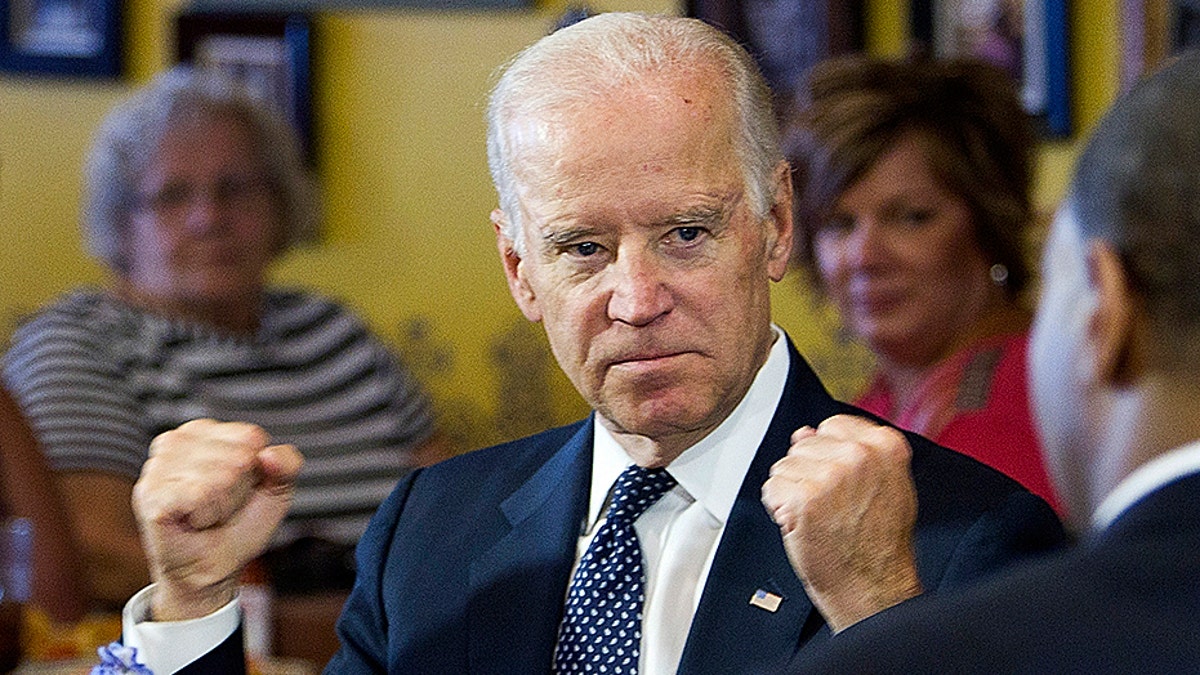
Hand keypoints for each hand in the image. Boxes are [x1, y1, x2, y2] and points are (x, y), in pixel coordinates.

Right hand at [132, 419, 302, 620]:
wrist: (214, 567)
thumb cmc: (240, 522)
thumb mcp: (276, 489)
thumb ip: (287, 463)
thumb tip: (268, 455)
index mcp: (205, 430)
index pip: (252, 437)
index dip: (256, 469)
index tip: (238, 488)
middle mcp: (176, 440)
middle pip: (238, 457)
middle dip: (238, 490)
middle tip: (220, 506)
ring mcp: (157, 466)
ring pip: (220, 476)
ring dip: (222, 505)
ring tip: (206, 514)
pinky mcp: (150, 493)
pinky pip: (199, 495)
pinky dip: (206, 515)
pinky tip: (193, 521)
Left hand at [761, 414, 921, 631]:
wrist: (873, 587)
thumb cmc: (878, 544)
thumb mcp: (884, 486)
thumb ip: (851, 452)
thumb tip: (805, 432)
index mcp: (886, 446)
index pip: (832, 426)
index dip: (826, 455)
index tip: (836, 479)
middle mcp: (860, 455)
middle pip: (804, 445)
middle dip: (807, 474)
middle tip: (829, 506)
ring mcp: (831, 475)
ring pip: (784, 466)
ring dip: (791, 492)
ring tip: (819, 517)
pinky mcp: (805, 498)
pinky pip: (772, 488)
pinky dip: (778, 509)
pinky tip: (802, 525)